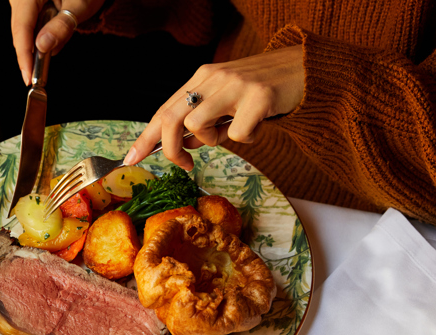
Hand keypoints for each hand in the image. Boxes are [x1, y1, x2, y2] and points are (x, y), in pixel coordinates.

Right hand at [9, 0, 104, 84]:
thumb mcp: (79, 5)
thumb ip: (62, 26)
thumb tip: (42, 47)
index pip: (21, 28)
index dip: (24, 55)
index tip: (28, 77)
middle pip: (20, 31)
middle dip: (29, 55)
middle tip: (37, 79)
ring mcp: (22, 1)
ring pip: (25, 30)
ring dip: (38, 46)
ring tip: (49, 57)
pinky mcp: (28, 5)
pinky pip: (31, 25)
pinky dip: (42, 36)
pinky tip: (54, 40)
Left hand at [123, 45, 304, 169]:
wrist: (305, 69)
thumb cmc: (261, 89)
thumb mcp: (225, 99)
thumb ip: (203, 118)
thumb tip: (183, 145)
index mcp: (201, 78)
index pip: (163, 110)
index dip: (145, 137)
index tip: (131, 159)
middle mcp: (213, 78)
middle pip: (172, 119)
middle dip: (171, 150)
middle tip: (185, 165)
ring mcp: (235, 85)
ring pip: (198, 126)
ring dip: (213, 141)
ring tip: (232, 132)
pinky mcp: (259, 96)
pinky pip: (238, 133)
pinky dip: (247, 138)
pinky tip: (258, 127)